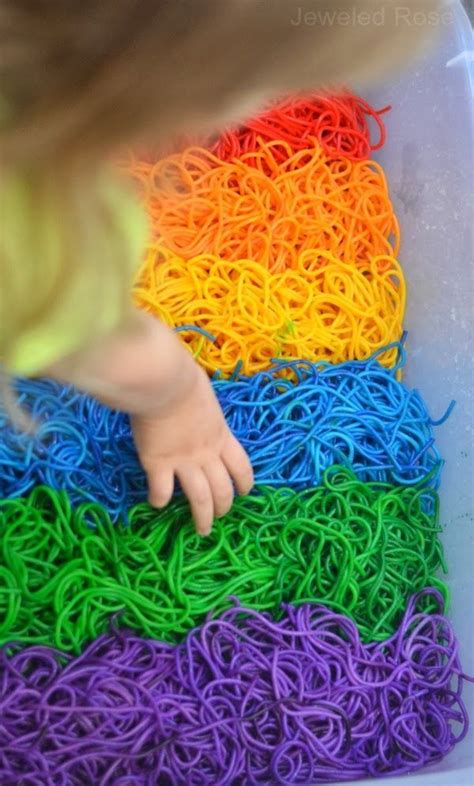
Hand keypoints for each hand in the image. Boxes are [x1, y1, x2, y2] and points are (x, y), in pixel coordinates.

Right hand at [131, 365, 252, 534]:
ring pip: (199, 499)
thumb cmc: (182, 380)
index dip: (245, 482)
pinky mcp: (158, 464)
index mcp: (221, 436)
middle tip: (219, 518)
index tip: (244, 493)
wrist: (164, 383)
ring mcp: (184, 461)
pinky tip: (156, 503)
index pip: (241, 466)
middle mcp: (207, 454)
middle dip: (223, 507)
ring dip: (202, 518)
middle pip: (222, 489)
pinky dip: (160, 500)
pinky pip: (162, 491)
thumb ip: (202, 409)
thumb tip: (192, 398)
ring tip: (202, 531)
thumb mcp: (203, 395)